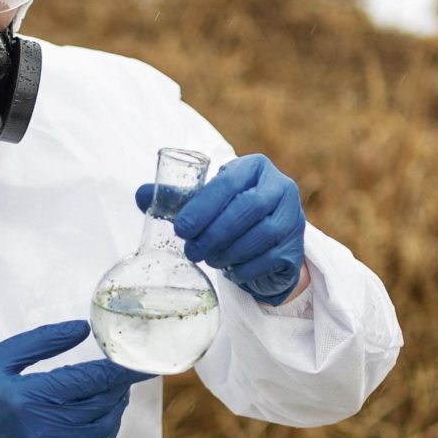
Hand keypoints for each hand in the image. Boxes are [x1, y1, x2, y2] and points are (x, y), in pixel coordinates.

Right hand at [0, 321, 149, 437]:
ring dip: (115, 410)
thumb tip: (82, 329)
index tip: (142, 361)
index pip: (90, 381)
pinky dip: (105, 433)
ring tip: (113, 393)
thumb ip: (42, 341)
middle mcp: (44, 430)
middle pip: (102, 405)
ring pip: (103, 431)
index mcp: (29, 398)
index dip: (121, 371)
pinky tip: (101, 418)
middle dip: (119, 388)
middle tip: (125, 372)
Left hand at [136, 153, 306, 303]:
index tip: (180, 228)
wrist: (268, 241)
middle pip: (249, 208)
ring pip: (261, 234)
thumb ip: (177, 198)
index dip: (203, 206)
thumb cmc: (231, 214)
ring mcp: (293, 218)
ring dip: (228, 251)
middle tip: (190, 250)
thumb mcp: (206, 201)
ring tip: (207, 258)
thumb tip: (141, 196)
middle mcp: (280, 187)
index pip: (229, 182)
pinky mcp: (295, 248)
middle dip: (215, 232)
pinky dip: (244, 267)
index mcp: (255, 167)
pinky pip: (269, 259)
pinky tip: (229, 270)